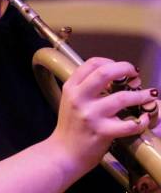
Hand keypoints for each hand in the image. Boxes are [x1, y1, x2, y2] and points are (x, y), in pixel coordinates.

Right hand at [50, 58, 157, 175]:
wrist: (64, 152)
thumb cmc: (70, 125)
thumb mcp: (70, 99)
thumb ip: (85, 86)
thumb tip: (112, 76)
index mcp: (71, 87)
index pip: (92, 63)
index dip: (111, 61)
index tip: (121, 68)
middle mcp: (79, 97)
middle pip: (105, 73)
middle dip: (125, 69)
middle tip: (136, 75)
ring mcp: (90, 114)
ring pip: (121, 97)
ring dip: (141, 95)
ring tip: (150, 95)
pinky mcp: (102, 132)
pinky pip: (129, 123)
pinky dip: (142, 120)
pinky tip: (145, 118)